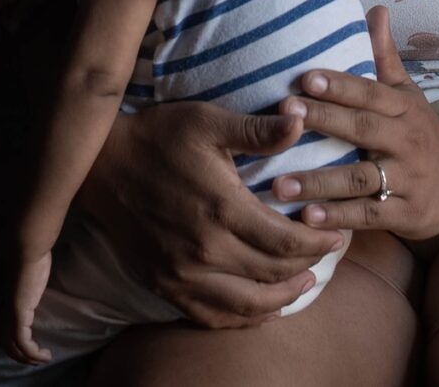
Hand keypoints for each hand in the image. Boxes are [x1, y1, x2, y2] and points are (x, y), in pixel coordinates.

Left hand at [0, 247, 54, 366]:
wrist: (22, 246)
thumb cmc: (21, 251)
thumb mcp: (13, 266)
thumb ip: (7, 277)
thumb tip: (1, 292)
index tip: (17, 336)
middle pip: (0, 337)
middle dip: (13, 351)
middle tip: (30, 357)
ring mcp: (5, 312)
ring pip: (11, 344)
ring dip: (25, 356)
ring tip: (40, 360)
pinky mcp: (17, 315)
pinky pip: (23, 342)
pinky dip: (33, 352)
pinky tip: (45, 355)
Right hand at [75, 100, 348, 328]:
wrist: (101, 166)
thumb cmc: (158, 137)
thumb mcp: (208, 122)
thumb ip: (257, 130)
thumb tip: (300, 120)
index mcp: (222, 209)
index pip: (287, 242)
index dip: (319, 243)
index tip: (337, 236)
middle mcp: (204, 249)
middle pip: (272, 274)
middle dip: (308, 268)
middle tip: (327, 257)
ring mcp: (181, 273)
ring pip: (245, 305)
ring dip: (281, 299)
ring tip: (303, 286)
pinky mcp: (162, 284)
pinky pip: (209, 316)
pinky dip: (240, 319)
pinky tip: (259, 310)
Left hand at [271, 6, 438, 240]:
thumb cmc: (421, 132)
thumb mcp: (408, 94)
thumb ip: (385, 57)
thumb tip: (375, 9)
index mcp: (404, 109)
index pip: (370, 93)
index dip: (340, 85)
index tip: (304, 78)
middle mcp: (406, 142)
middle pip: (362, 129)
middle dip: (323, 121)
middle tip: (284, 116)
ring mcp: (407, 180)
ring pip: (360, 178)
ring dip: (319, 181)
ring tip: (279, 182)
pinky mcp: (406, 214)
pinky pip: (369, 215)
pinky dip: (339, 217)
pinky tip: (308, 218)